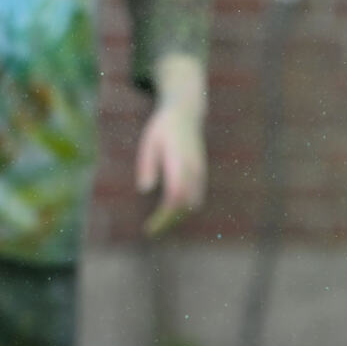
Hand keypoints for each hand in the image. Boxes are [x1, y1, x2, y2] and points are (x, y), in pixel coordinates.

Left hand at [138, 100, 205, 235]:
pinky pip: (196, 198)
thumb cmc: (162, 129)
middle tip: (150, 230)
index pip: (175, 196)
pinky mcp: (202, 174)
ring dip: (177, 217)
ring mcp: (200, 172)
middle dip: (169, 221)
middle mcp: (194, 170)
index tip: (150, 226)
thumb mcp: (149, 142)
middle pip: (185, 205)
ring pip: (193, 204)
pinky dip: (184, 209)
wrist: (186, 114)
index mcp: (179, 162)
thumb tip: (144, 190)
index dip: (164, 215)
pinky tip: (169, 213)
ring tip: (157, 223)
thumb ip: (147, 165)